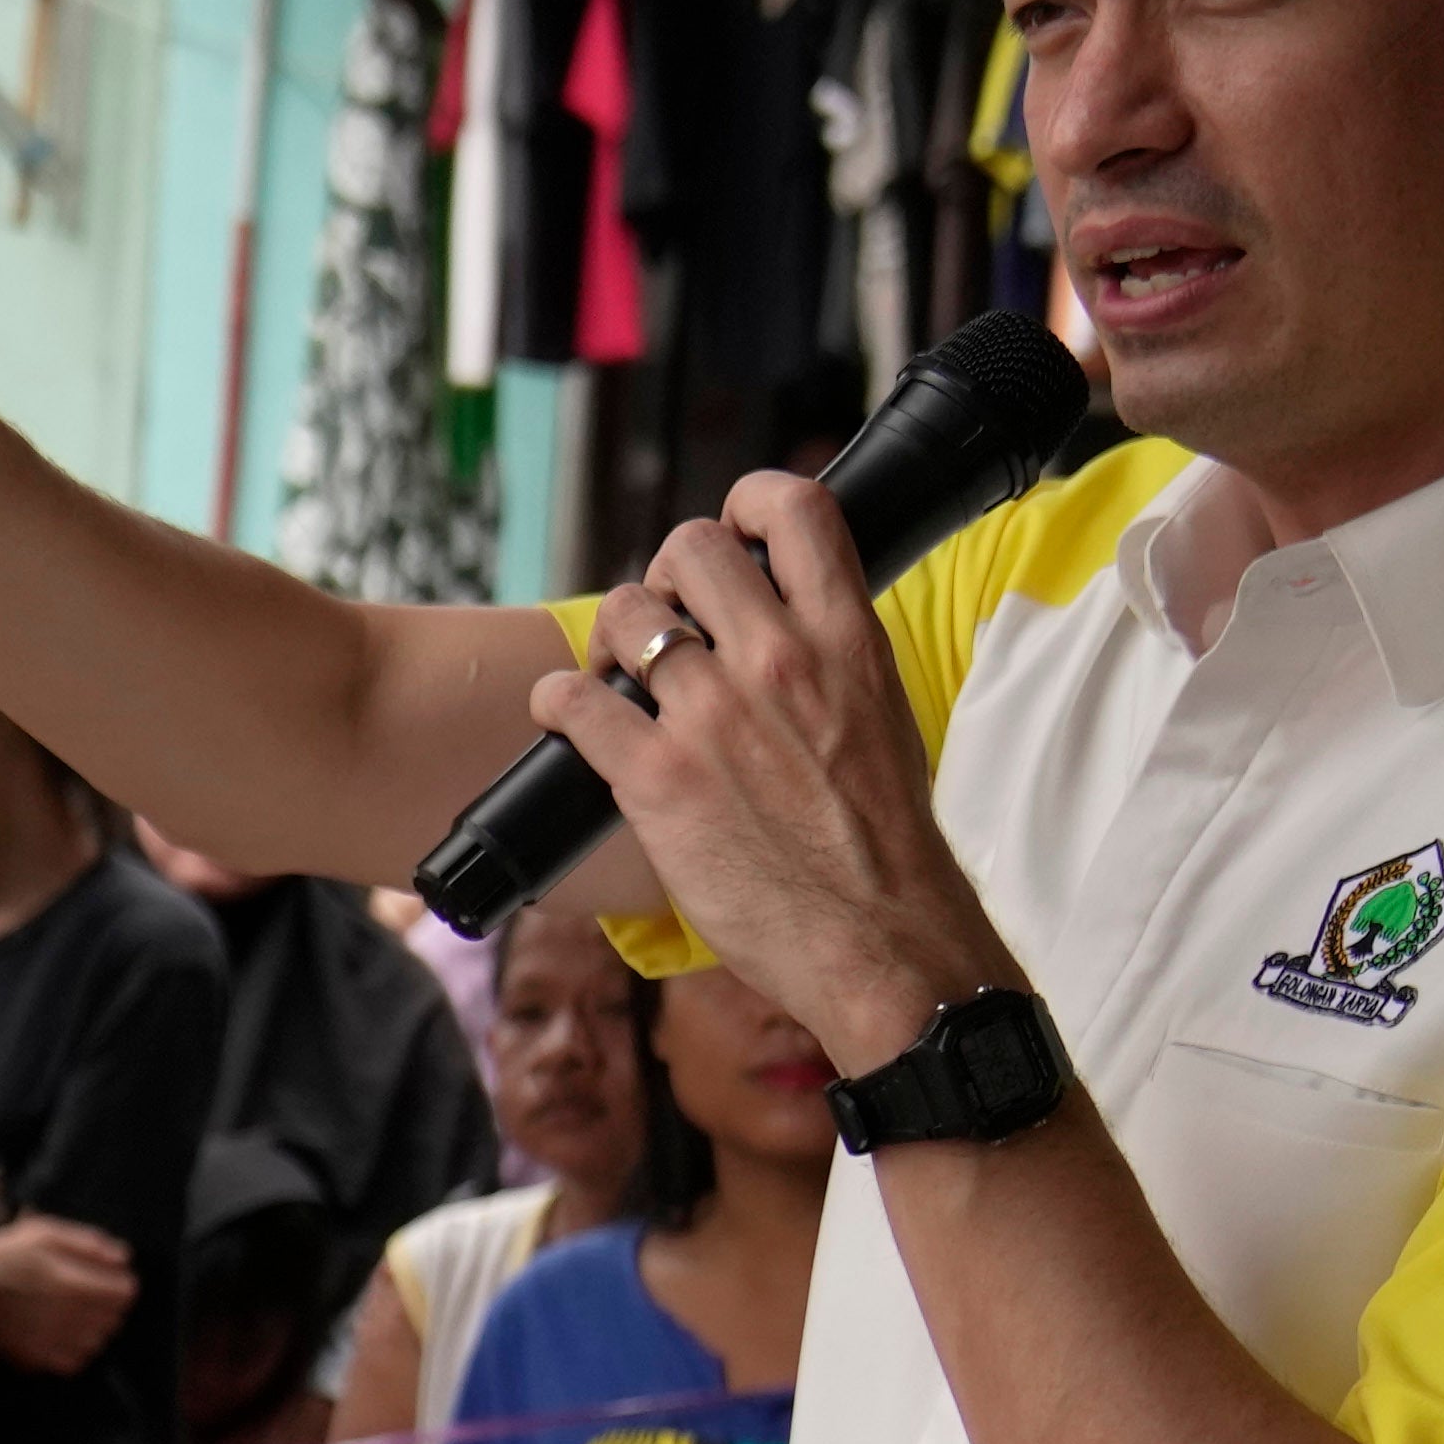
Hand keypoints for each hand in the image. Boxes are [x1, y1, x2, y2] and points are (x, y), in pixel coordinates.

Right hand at [0, 1210, 135, 1370]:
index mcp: (72, 1283)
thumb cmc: (4, 1253)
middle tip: (89, 1292)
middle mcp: (66, 1317)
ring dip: (93, 1328)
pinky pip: (74, 1363)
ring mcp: (50, 1342)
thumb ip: (88, 1243)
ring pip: (97, 1342)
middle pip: (114, 1318)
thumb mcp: (45, 1232)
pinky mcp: (34, 1358)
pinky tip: (61, 1333)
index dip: (120, 1281)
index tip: (109, 1277)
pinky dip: (75, 1350)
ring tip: (74, 1312)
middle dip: (108, 1304)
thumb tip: (123, 1258)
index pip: (125, 1291)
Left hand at [530, 473, 1014, 1075]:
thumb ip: (832, 661)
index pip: (797, 508)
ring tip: (621, 680)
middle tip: (669, 621)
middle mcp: (778, 661)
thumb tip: (788, 629)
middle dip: (668, 575)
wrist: (881, 941)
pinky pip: (573, 701)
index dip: (749, 502)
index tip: (735, 531)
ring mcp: (713, 716)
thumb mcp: (883, 718)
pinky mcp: (657, 777)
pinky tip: (568, 719)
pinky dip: (558, 703)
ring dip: (612, 641)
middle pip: (690, 547)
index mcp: (847, 640)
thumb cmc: (886, 848)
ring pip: (625, 613)